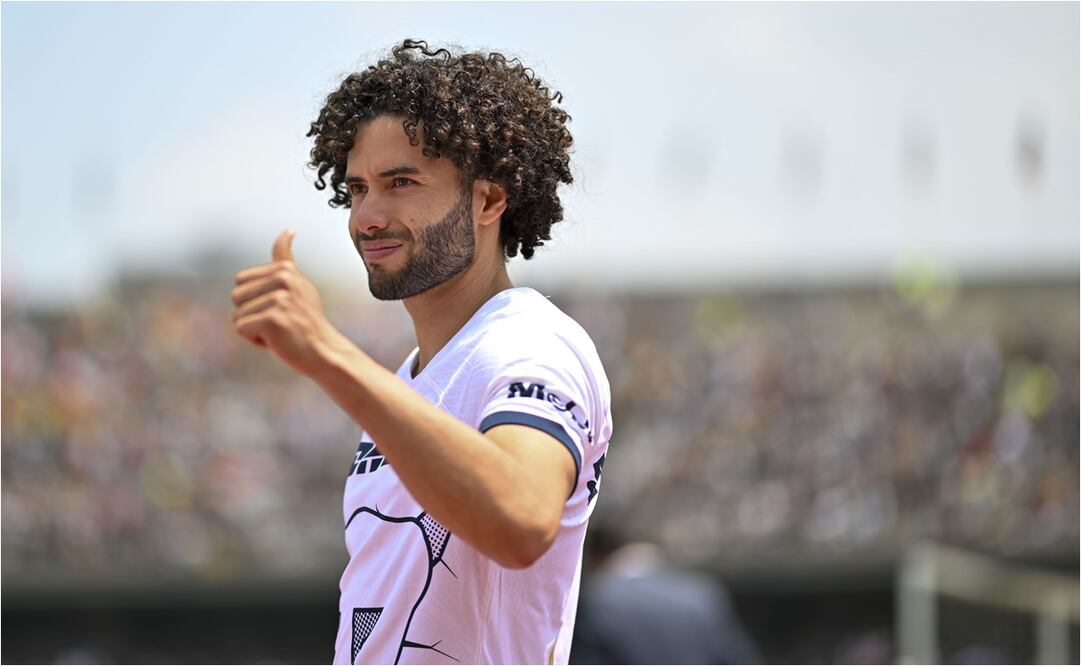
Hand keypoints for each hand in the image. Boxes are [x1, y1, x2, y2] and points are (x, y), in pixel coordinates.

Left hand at [231, 229, 346, 374]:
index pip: (241, 281)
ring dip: (253, 328)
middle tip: (279, 321)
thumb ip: (286, 259)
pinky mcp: (272, 319)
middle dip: (251, 314)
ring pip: (237, 315)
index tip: (280, 307)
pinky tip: (277, 340)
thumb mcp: (298, 283)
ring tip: (279, 331)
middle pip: (235, 296)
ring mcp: (279, 298)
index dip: (254, 300)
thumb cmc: (306, 320)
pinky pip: (241, 329)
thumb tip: (288, 229)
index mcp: (285, 269)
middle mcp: (283, 279)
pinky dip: (254, 340)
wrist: (323, 351)